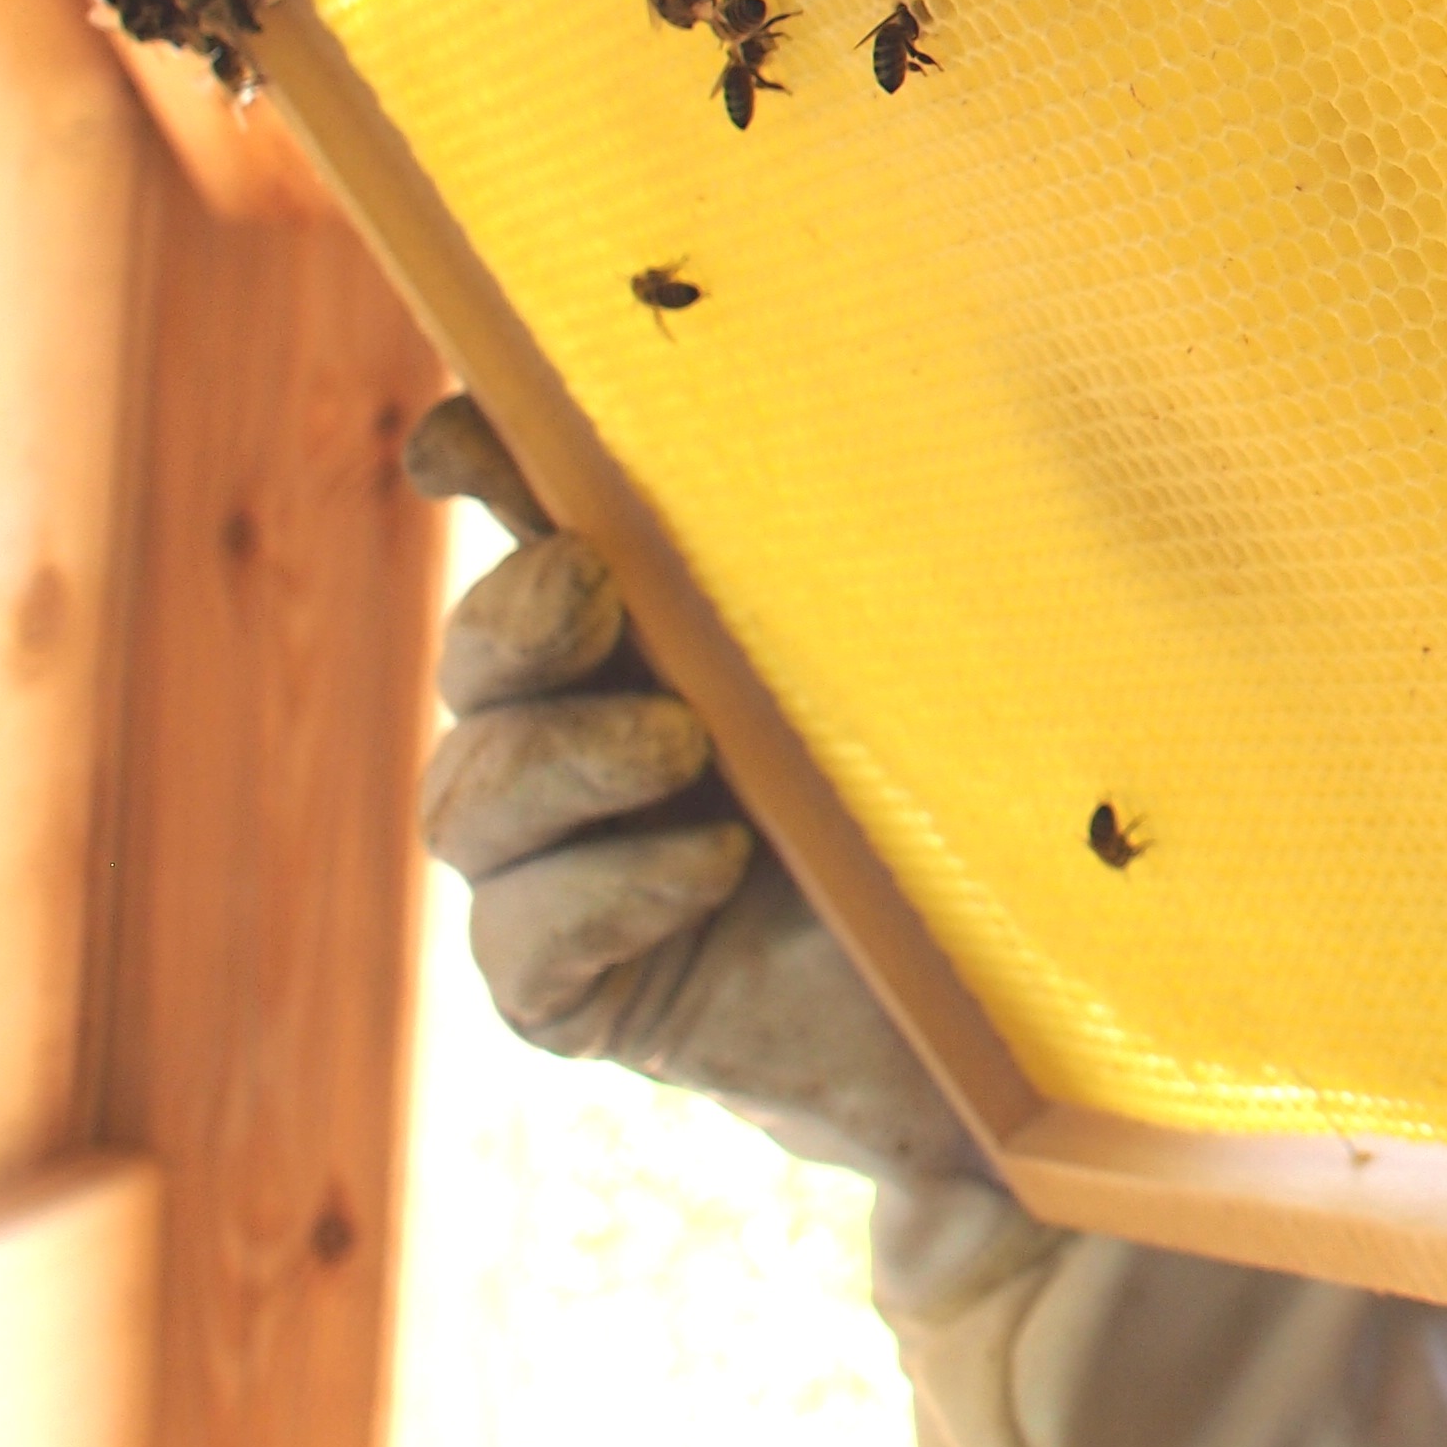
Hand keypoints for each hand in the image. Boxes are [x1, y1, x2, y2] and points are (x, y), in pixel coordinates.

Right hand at [409, 394, 981, 1185]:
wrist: (988, 1018)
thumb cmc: (966, 805)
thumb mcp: (931, 667)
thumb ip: (885, 570)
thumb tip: (920, 429)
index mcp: (655, 622)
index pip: (536, 526)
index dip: (481, 465)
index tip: (459, 440)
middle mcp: (578, 727)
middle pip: (480, 653)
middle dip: (516, 612)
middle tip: (595, 585)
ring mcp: (556, 862)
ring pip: (474, 795)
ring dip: (565, 755)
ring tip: (684, 744)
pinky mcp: (567, 986)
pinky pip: (522, 934)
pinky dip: (607, 889)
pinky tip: (708, 865)